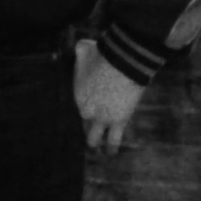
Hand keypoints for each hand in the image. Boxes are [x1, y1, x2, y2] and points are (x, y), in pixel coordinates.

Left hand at [74, 38, 146, 154]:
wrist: (123, 63)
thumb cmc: (103, 54)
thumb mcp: (84, 49)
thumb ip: (79, 51)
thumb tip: (80, 47)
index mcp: (76, 95)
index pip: (77, 109)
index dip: (83, 112)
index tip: (86, 115)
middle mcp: (86, 110)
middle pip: (83, 125)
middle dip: (85, 130)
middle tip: (87, 137)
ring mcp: (101, 118)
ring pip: (94, 138)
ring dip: (95, 143)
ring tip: (97, 151)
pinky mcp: (118, 122)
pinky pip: (113, 140)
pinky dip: (111, 147)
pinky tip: (110, 154)